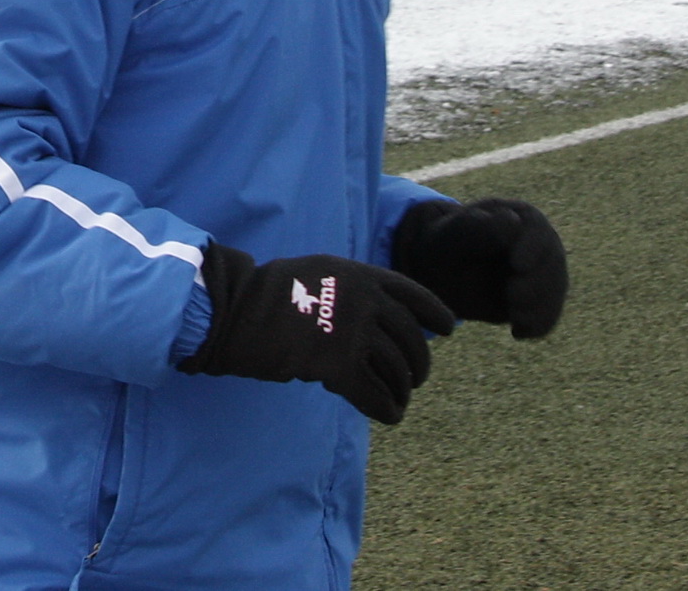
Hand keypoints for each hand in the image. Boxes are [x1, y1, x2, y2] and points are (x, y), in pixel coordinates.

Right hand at [179, 243, 455, 423]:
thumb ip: (352, 289)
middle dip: (419, 363)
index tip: (449, 330)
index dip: (436, 313)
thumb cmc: (270, 293)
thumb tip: (379, 314)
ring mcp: (353, 333)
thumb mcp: (319, 271)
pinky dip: (386, 408)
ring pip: (397, 370)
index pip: (414, 294)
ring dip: (402, 390)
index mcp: (361, 275)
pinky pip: (375, 394)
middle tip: (417, 379)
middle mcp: (365, 301)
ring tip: (399, 400)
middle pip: (411, 338)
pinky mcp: (338, 366)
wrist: (238, 312)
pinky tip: (388, 415)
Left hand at [391, 197, 567, 339]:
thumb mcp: (455, 235)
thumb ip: (479, 228)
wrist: (442, 271)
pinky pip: (549, 314)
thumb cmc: (447, 245)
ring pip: (555, 290)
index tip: (517, 265)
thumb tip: (513, 222)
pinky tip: (518, 332)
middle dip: (537, 283)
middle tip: (513, 298)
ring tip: (515, 317)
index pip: (537, 229)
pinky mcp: (539, 298)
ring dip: (540, 307)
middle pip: (553, 262)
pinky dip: (539, 325)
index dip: (532, 247)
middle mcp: (539, 242)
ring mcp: (543, 271)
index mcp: (520, 217)